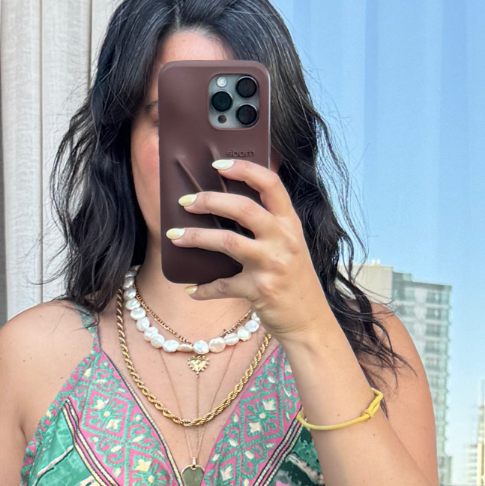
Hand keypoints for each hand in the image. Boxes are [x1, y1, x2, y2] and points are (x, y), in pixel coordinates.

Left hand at [167, 160, 333, 347]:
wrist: (309, 320)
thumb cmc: (293, 280)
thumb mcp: (290, 245)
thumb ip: (268, 226)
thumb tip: (226, 208)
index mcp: (290, 223)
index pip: (270, 184)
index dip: (243, 170)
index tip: (218, 165)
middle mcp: (283, 239)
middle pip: (242, 208)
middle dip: (209, 200)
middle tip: (186, 202)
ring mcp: (272, 264)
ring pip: (227, 241)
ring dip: (197, 237)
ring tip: (175, 236)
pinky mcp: (260, 290)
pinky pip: (223, 285)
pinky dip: (204, 289)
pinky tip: (192, 290)